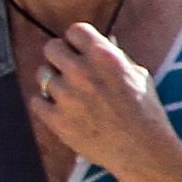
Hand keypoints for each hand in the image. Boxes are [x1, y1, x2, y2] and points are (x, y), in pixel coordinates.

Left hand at [23, 13, 181, 181]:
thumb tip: (104, 40)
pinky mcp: (56, 119)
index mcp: (104, 56)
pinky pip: (36, 101)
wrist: (143, 151)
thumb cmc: (146, 113)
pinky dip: (45, 105)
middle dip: (59, 57)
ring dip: (53, 82)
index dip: (76, 41)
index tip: (78, 50)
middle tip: (68, 70)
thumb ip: (116, 56)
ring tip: (69, 94)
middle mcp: (81, 71)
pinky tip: (60, 109)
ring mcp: (66, 95)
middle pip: (51, 47)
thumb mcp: (138, 76)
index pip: (75, 30)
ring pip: (42, 74)